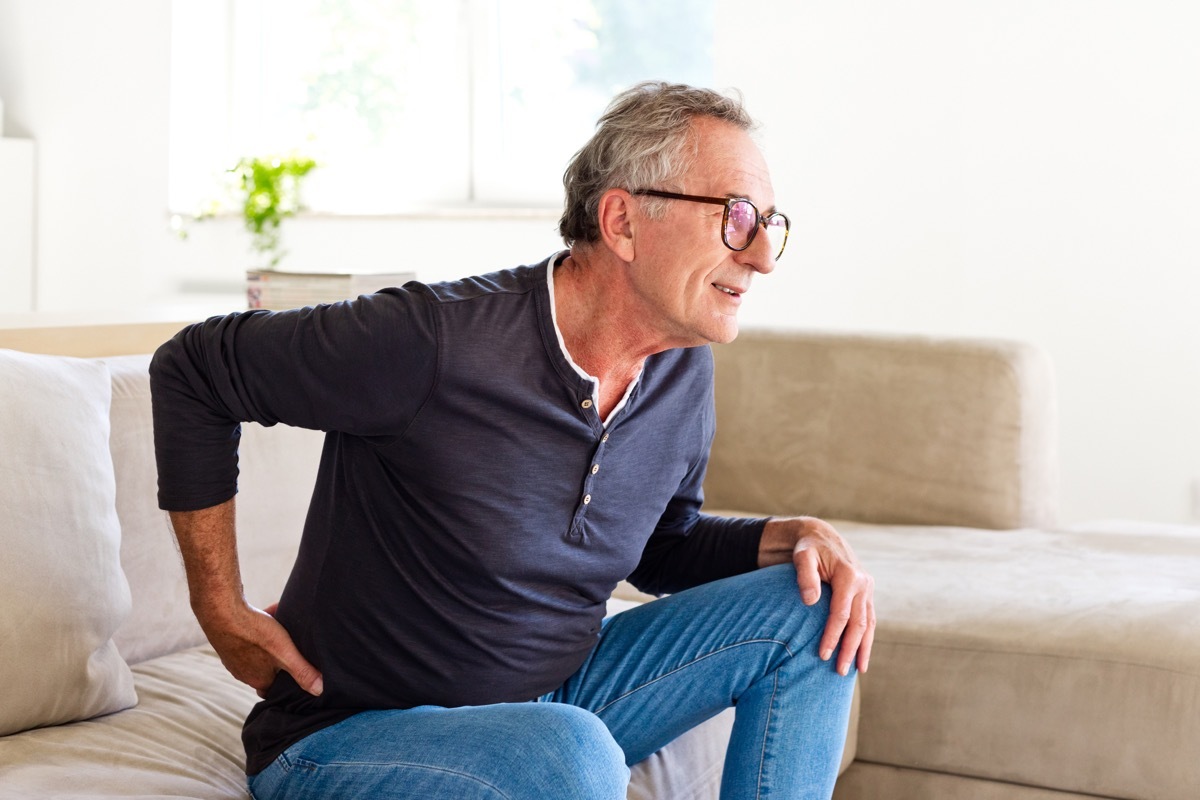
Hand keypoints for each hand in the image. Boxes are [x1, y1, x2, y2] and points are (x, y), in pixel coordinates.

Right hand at [197, 600, 323, 699]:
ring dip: (272, 640)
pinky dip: (261, 625)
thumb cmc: (253, 633)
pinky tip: (272, 611)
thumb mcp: (285, 653)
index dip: (286, 685)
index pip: (273, 691)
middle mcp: (243, 672)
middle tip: (294, 648)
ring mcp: (233, 656)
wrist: (220, 612)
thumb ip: (303, 672)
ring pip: (259, 649)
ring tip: (285, 627)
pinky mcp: (228, 639)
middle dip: (281, 659)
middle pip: (268, 669)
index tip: (298, 676)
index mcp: (258, 679)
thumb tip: (320, 690)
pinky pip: (250, 634)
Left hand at [759, 516, 875, 675]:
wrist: (821, 536)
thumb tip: (810, 601)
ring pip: (869, 624)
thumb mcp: (802, 556)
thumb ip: (805, 576)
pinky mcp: (866, 593)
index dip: (833, 636)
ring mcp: (867, 588)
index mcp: (848, 575)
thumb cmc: (807, 548)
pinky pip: (870, 619)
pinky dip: (867, 637)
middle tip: (838, 671)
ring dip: (863, 648)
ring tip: (857, 670)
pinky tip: (862, 654)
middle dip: (850, 649)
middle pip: (859, 623)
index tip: (823, 655)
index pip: (841, 614)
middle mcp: (863, 583)